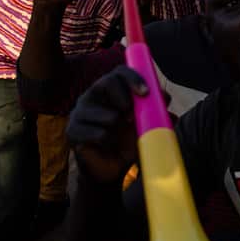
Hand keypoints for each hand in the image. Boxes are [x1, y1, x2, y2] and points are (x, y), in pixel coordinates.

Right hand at [66, 65, 145, 183]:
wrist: (111, 168)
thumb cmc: (128, 141)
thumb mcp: (146, 125)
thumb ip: (156, 111)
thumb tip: (167, 102)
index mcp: (110, 89)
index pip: (120, 72)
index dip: (133, 78)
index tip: (146, 93)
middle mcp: (92, 95)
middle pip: (107, 82)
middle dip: (125, 99)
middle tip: (132, 118)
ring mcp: (79, 112)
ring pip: (107, 115)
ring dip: (119, 129)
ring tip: (116, 137)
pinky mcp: (72, 130)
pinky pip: (99, 134)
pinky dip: (109, 142)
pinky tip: (106, 145)